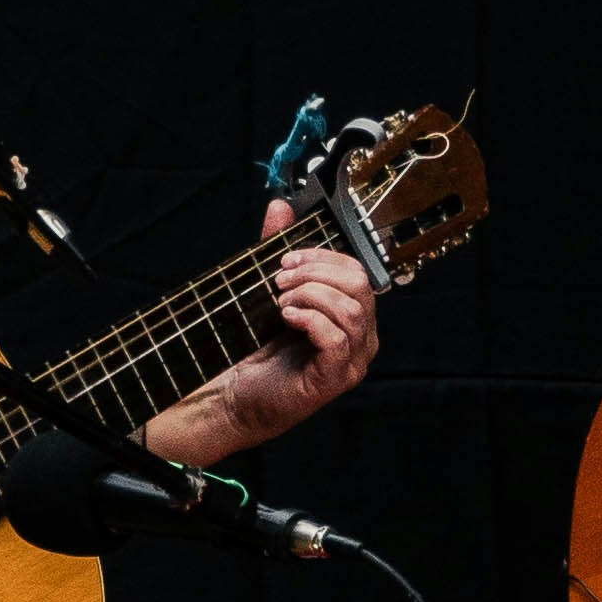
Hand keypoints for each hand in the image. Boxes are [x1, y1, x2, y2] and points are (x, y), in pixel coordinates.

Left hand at [143, 193, 379, 473]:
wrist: (238, 396)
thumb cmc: (259, 349)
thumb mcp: (272, 291)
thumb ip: (279, 251)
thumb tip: (280, 206)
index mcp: (354, 316)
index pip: (358, 271)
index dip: (324, 258)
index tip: (286, 259)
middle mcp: (362, 338)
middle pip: (360, 285)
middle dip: (317, 272)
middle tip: (280, 279)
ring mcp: (352, 361)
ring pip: (351, 309)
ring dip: (310, 294)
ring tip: (280, 301)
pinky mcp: (334, 378)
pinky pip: (337, 338)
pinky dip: (310, 319)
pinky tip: (287, 318)